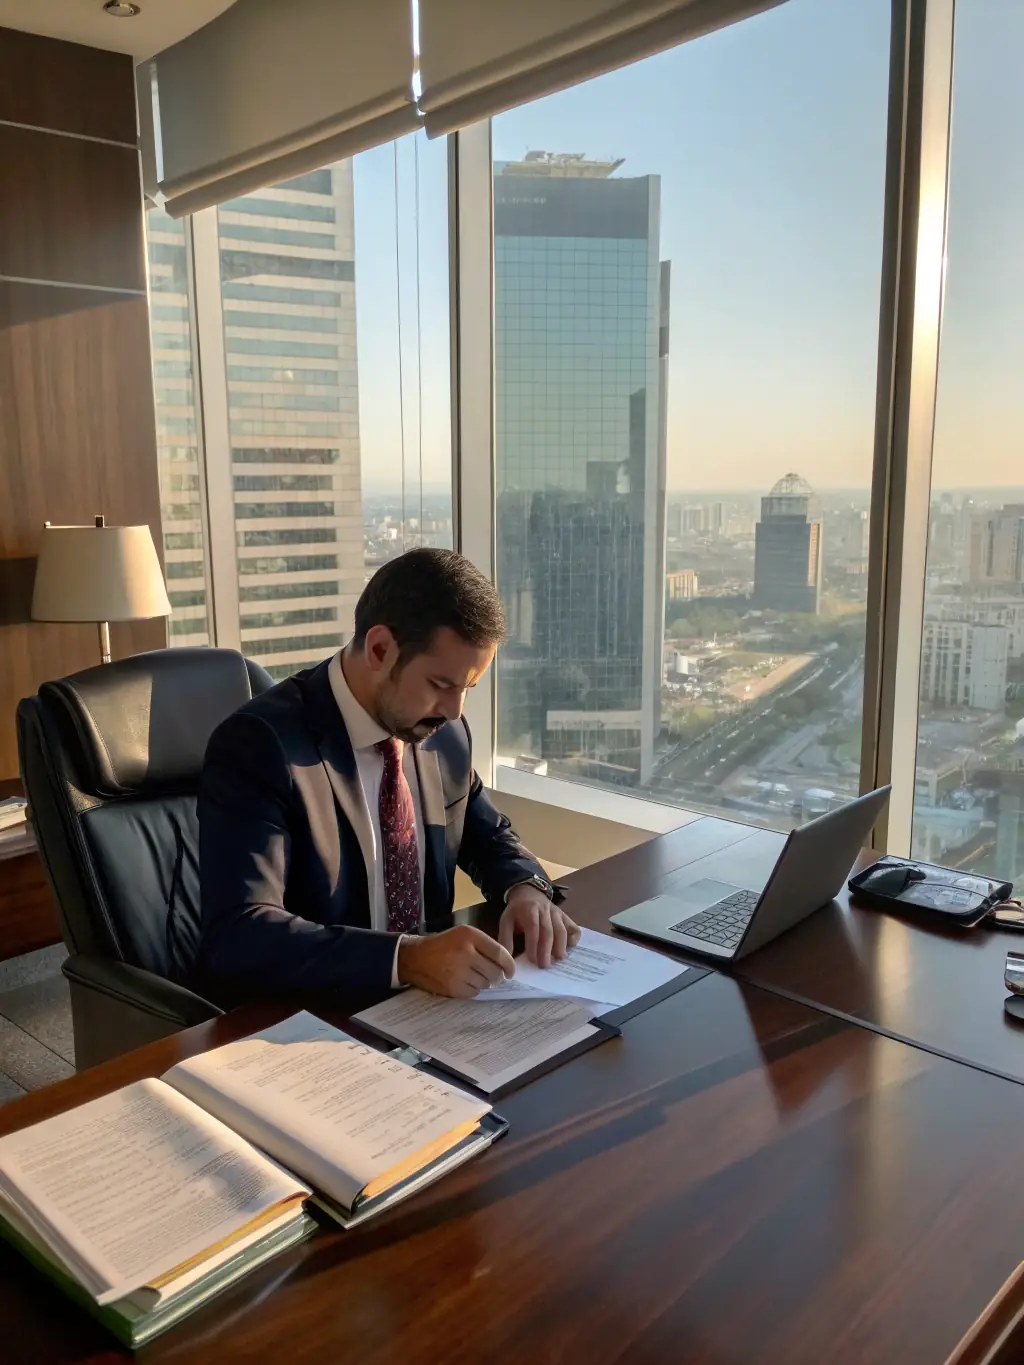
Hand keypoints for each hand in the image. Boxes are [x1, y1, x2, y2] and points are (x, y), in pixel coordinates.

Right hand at [397, 925, 514, 998]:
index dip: (510, 965)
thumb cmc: (443, 945)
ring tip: (474, 975)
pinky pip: (475, 992)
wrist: (415, 957)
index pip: (500, 953)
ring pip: (486, 984)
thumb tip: (506, 964)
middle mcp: (466, 952)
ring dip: (485, 982)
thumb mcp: (463, 934)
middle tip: (493, 976)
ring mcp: (459, 971)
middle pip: (495, 972)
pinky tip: (465, 981)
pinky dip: (474, 989)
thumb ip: (484, 945)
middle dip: (498, 976)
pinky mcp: (453, 987)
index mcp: (470, 936)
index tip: (511, 972)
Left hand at [499, 886, 580, 967]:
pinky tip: (569, 949)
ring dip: (560, 946)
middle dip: (547, 949)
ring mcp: (557, 913)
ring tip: (558, 960)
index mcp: (529, 910)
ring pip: (561, 930)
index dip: (533, 944)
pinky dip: (573, 938)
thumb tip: (506, 960)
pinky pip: (573, 927)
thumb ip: (506, 939)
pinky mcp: (565, 916)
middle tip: (545, 965)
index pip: (533, 927)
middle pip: (548, 930)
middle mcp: (545, 910)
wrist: (528, 893)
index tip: (532, 960)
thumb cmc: (517, 911)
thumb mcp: (506, 921)